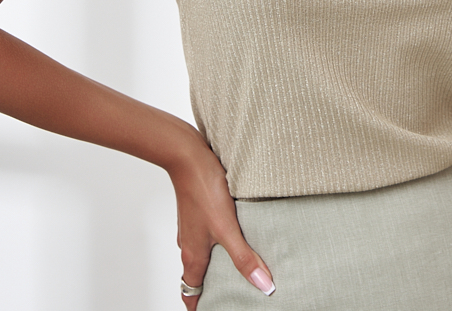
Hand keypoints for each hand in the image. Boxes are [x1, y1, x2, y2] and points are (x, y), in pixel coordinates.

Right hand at [169, 127, 274, 307]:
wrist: (188, 156)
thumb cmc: (203, 190)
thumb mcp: (227, 228)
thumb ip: (244, 258)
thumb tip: (263, 286)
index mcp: (192, 256)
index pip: (191, 293)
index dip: (201, 307)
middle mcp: (188, 245)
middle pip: (197, 276)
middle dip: (212, 288)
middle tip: (233, 294)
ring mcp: (192, 227)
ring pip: (203, 255)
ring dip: (217, 264)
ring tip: (241, 265)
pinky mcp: (199, 211)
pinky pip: (207, 235)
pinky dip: (220, 242)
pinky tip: (238, 233)